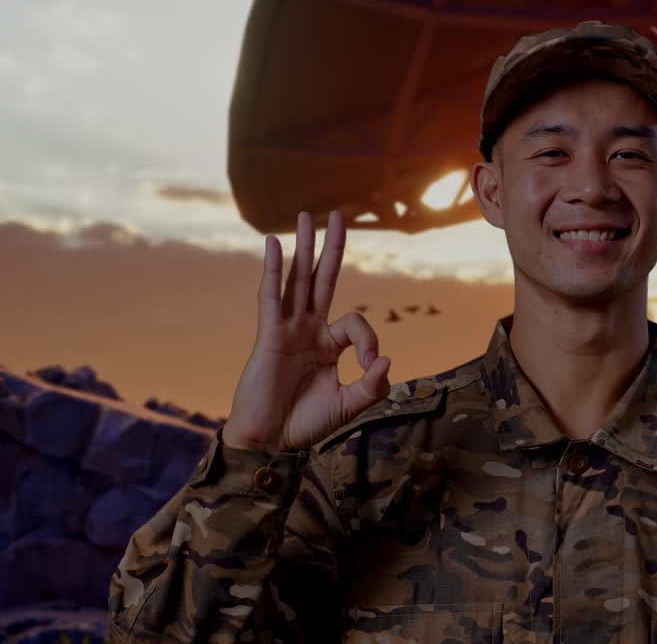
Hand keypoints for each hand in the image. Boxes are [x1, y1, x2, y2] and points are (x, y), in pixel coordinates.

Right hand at [224, 210, 390, 451]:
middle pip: (322, 279)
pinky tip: (273, 242)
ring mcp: (288, 329)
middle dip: (332, 248)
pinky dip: (272, 268)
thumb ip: (372, 385)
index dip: (371, 341)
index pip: (355, 324)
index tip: (373, 365)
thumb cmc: (306, 425)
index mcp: (328, 345)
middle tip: (339, 215)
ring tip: (306, 215)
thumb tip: (388, 359)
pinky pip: (270, 295)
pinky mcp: (268, 335)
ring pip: (297, 279)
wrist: (271, 442)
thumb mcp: (349, 405)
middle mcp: (308, 330)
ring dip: (303, 247)